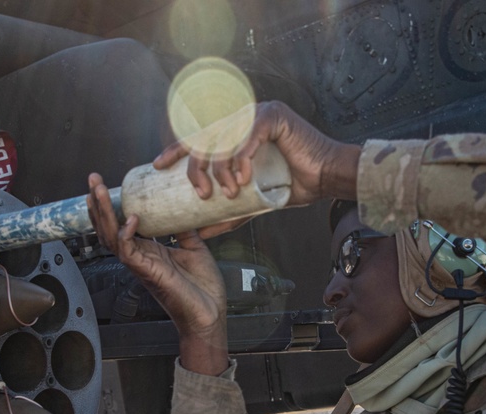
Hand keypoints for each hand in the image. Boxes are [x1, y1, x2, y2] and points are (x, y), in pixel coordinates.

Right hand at [87, 173, 228, 375]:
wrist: (209, 314)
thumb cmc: (203, 288)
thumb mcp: (195, 248)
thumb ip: (184, 230)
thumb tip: (181, 209)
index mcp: (150, 251)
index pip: (123, 224)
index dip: (112, 206)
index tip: (107, 185)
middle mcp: (141, 257)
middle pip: (110, 228)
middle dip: (99, 204)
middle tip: (93, 179)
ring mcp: (141, 265)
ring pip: (112, 237)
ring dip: (103, 214)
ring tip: (96, 191)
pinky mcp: (147, 273)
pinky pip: (128, 253)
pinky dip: (126, 235)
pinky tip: (129, 220)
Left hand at [153, 101, 360, 206]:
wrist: (327, 178)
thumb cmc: (294, 185)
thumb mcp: (252, 202)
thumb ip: (229, 213)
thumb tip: (202, 230)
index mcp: (235, 131)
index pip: (197, 136)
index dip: (175, 149)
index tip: (158, 166)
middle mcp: (243, 117)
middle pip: (206, 136)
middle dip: (196, 166)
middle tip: (202, 193)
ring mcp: (258, 112)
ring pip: (224, 136)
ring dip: (220, 167)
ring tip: (228, 192)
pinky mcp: (274, 116)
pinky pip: (247, 135)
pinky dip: (242, 157)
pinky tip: (244, 178)